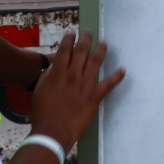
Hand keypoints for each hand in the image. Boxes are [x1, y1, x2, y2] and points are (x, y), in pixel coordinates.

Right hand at [28, 32, 124, 149]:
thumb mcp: (40, 89)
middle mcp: (73, 74)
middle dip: (86, 39)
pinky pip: (108, 84)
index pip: (65, 49)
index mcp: (58, 72)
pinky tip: (123, 70)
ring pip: (95, 62)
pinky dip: (117, 77)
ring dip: (101, 50)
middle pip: (82, 51)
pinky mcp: (95, 96)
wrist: (53, 131)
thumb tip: (56, 65)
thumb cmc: (42, 112)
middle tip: (88, 32)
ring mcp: (85, 85)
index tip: (72, 32)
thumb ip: (48, 75)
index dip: (69, 38)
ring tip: (104, 42)